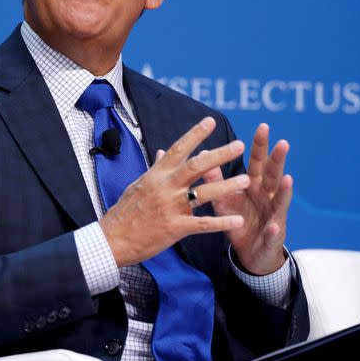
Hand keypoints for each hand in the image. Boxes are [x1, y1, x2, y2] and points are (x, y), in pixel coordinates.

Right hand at [99, 116, 249, 267]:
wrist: (113, 240)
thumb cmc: (125, 211)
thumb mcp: (138, 184)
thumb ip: (155, 168)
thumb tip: (163, 151)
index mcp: (157, 175)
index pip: (177, 149)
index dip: (194, 134)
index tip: (210, 121)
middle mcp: (165, 187)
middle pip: (196, 166)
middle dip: (219, 155)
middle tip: (239, 145)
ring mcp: (171, 207)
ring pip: (203, 193)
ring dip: (226, 186)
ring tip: (246, 180)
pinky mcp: (175, 228)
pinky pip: (203, 224)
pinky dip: (221, 222)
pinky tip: (238, 221)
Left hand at [207, 124, 292, 274]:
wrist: (251, 254)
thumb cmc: (239, 221)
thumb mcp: (224, 199)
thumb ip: (216, 179)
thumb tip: (202, 154)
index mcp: (255, 186)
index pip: (258, 162)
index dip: (260, 145)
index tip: (263, 126)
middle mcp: (267, 197)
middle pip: (274, 175)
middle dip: (278, 160)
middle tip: (283, 143)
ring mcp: (273, 216)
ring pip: (280, 201)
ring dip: (284, 191)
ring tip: (287, 179)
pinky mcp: (272, 238)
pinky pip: (273, 234)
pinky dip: (274, 230)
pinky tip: (274, 226)